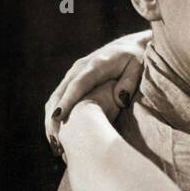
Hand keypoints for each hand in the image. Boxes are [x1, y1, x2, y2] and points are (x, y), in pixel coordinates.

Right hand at [45, 30, 151, 149]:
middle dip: (54, 116)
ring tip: (54, 143)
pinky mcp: (72, 79)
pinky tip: (56, 133)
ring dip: (51, 118)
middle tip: (54, 140)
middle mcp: (80, 67)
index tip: (59, 117)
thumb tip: (120, 99)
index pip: (78, 84)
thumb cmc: (136, 59)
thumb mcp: (138, 67)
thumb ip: (130, 82)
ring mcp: (74, 73)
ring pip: (56, 96)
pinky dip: (54, 114)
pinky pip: (59, 97)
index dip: (68, 101)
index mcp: (96, 65)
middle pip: (62, 92)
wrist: (129, 46)